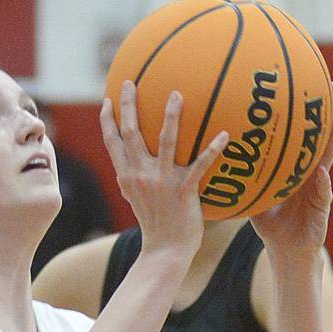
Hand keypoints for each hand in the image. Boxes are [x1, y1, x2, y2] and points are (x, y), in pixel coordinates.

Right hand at [100, 82, 229, 255]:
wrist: (165, 249)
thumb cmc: (155, 224)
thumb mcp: (136, 199)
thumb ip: (133, 179)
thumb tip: (131, 167)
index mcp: (127, 176)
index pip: (112, 143)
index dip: (107, 120)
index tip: (107, 99)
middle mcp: (139, 175)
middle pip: (130, 134)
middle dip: (128, 106)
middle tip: (130, 82)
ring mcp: (161, 182)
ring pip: (164, 142)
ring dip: (171, 117)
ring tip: (176, 94)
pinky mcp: (183, 191)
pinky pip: (200, 165)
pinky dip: (212, 149)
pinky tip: (225, 135)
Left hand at [251, 83, 332, 266]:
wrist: (286, 251)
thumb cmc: (271, 224)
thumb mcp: (253, 197)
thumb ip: (240, 179)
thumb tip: (211, 160)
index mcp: (295, 168)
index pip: (300, 135)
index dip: (303, 112)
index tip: (303, 84)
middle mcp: (311, 173)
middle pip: (319, 137)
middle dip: (325, 112)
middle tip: (330, 84)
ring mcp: (320, 188)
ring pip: (328, 159)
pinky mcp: (323, 208)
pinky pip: (323, 193)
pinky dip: (323, 183)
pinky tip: (323, 172)